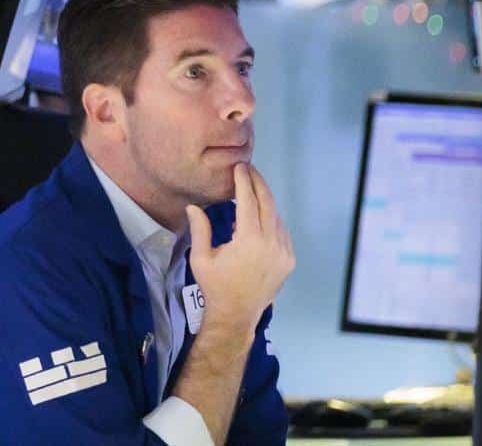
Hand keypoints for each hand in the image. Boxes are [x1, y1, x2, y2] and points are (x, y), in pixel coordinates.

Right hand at [185, 164, 295, 337]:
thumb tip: (193, 206)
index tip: (239, 166)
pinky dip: (271, 220)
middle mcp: (271, 243)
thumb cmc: (215, 286)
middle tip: (248, 169)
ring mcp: (283, 252)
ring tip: (250, 192)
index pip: (248, 200)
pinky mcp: (289, 260)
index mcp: (249, 240)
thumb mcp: (202, 258)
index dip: (243, 181)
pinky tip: (259, 218)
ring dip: (264, 202)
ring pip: (276, 216)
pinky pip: (282, 232)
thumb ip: (200, 229)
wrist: (236, 316)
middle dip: (257, 183)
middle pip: (267, 202)